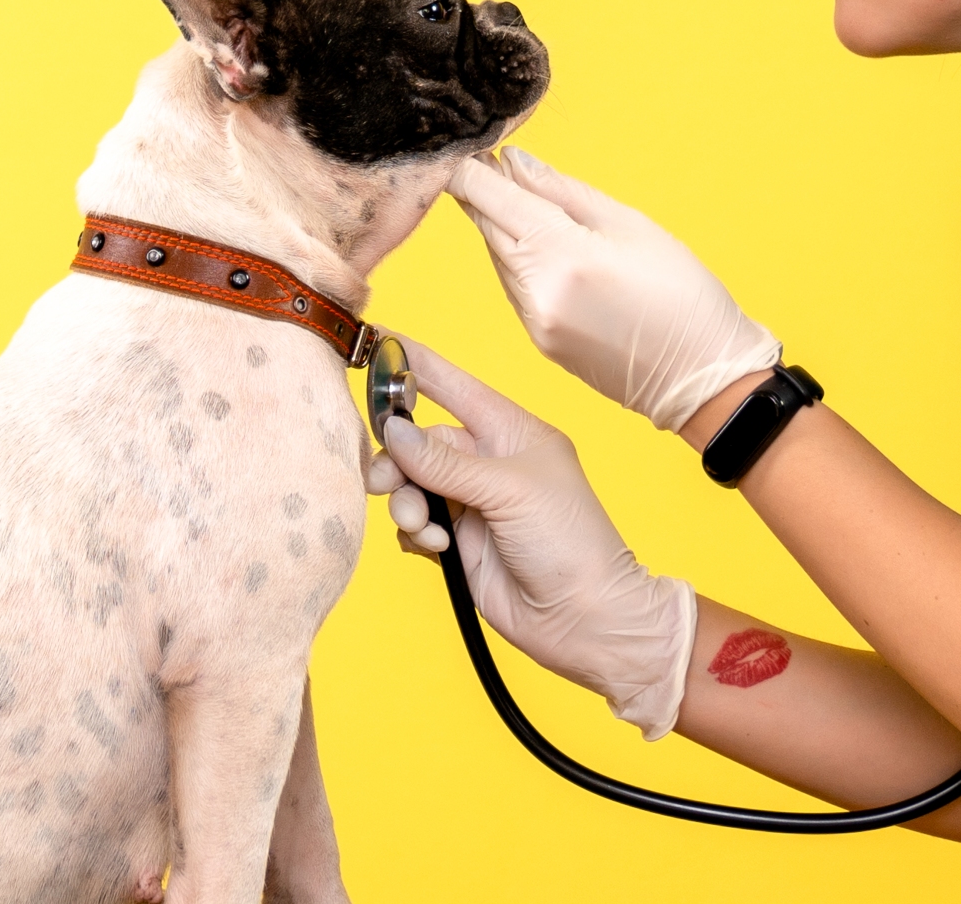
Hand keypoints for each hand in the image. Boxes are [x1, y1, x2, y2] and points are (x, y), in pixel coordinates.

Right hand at [364, 335, 695, 739]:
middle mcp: (490, 463)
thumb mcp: (511, 491)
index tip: (375, 340)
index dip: (416, 365)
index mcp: (512, 433)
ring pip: (411, 483)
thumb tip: (395, 431)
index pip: (455, 386)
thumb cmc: (570, 543)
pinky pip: (414, 522)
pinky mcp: (459, 542)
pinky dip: (413, 530)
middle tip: (383, 478)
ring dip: (404, 500)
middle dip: (397, 456)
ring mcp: (473, 503)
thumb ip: (447, 463)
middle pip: (421, 440)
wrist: (584, 619)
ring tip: (418, 522)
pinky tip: (435, 545)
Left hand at [450, 148, 779, 432]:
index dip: (471, 170)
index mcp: (561, 254)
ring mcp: (534, 322)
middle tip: (490, 162)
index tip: (472, 150)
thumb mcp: (630, 225)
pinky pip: (514, 288)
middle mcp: (536, 292)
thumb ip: (563, 192)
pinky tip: (540, 246)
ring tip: (520, 198)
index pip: (491, 200)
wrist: (703, 376)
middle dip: (483, 193)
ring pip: (497, 258)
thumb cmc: (683, 295)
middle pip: (486, 228)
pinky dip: (518, 260)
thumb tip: (515, 163)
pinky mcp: (540, 342)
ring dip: (500, 226)